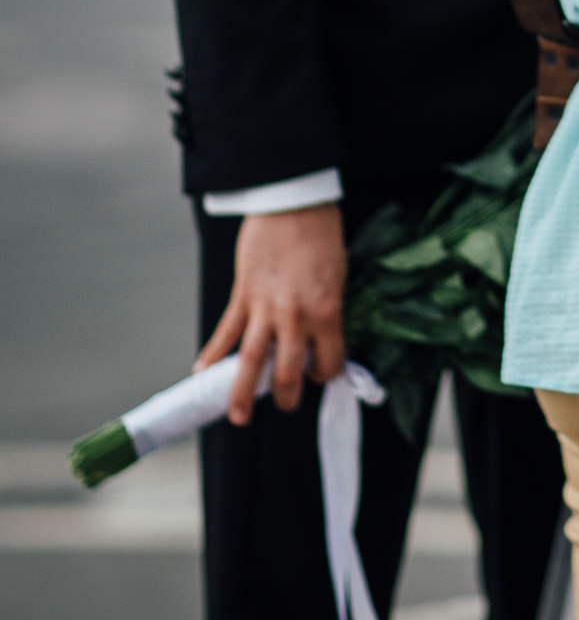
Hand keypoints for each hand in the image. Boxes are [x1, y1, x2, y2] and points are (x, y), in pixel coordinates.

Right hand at [195, 204, 346, 422]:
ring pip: (251, 363)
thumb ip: (327, 312)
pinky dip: (212, 355)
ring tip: (239, 416)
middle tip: (287, 403)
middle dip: (287, 396)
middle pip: (287, 373)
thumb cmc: (321, 235)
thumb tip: (319, 338)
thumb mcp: (337, 277)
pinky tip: (201, 373)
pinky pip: (225, 333)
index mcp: (326, 313)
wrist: (293, 202)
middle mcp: (295, 318)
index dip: (326, 373)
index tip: (322, 374)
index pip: (328, 362)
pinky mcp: (243, 296)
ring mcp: (266, 309)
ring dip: (242, 395)